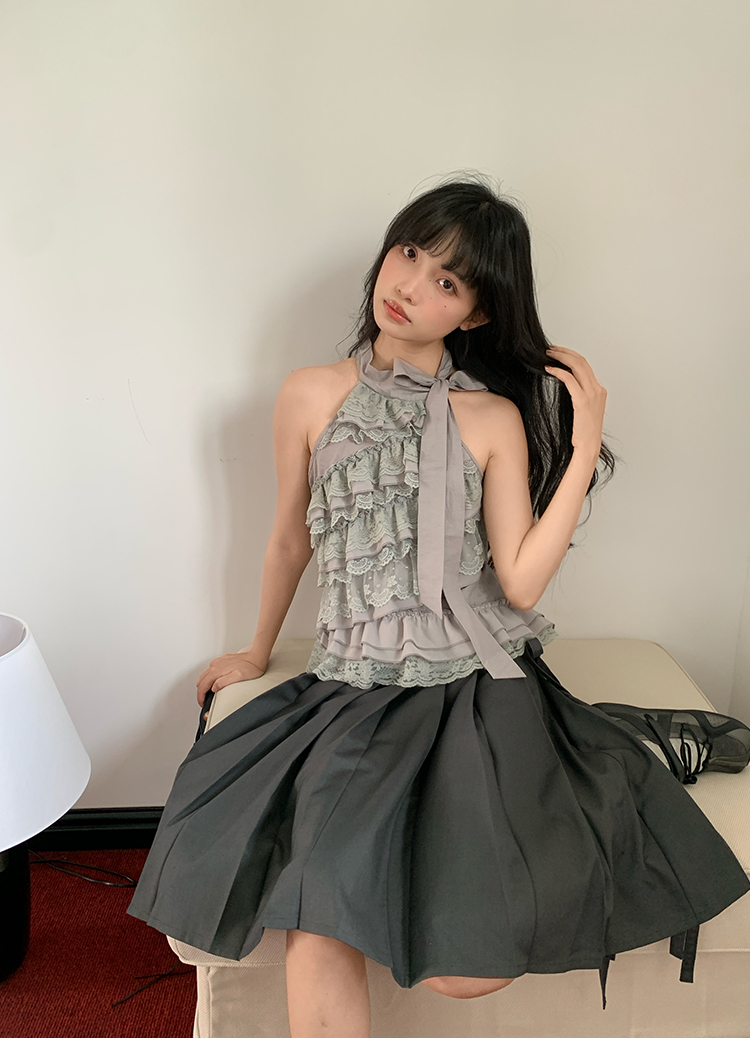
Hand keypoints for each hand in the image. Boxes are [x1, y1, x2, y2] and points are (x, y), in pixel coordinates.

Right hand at [196, 651, 265, 707]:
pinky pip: (210, 670)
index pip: (202, 686)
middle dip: (201, 692)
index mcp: (217, 671)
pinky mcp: (222, 661)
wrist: (257, 657)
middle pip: (201, 681)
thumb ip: (223, 682)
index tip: (202, 703)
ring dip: (204, 685)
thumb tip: (213, 688)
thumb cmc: (251, 667)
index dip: (200, 697)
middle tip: (204, 700)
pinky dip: (208, 677)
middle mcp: (216, 665)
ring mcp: (218, 662)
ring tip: (208, 693)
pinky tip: (214, 681)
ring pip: (204, 675)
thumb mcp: (238, 677)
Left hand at [545, 345, 606, 459]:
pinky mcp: (583, 401)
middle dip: (564, 352)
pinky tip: (549, 369)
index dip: (570, 355)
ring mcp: (592, 395)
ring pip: (577, 366)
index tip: (557, 352)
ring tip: (547, 355)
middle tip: (550, 349)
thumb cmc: (582, 431)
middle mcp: (598, 389)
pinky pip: (570, 380)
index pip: (585, 365)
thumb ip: (577, 394)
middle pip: (581, 361)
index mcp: (599, 390)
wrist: (588, 447)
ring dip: (561, 357)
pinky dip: (559, 371)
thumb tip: (564, 381)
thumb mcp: (582, 409)